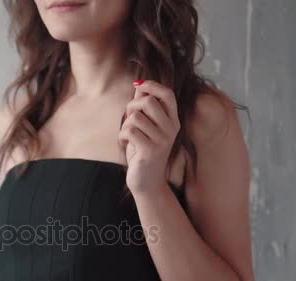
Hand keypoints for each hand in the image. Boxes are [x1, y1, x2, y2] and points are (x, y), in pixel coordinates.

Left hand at [118, 80, 179, 195]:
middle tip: (127, 118)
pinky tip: (124, 143)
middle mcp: (171, 129)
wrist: (147, 181)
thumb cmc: (143, 150)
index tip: (138, 86)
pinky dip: (122, 136)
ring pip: (136, 117)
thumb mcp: (147, 126)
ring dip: (125, 125)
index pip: (168, 94)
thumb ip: (144, 106)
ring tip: (127, 135)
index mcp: (173, 121)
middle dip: (132, 106)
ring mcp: (162, 140)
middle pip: (148, 101)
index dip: (152, 85)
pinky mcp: (150, 151)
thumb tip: (139, 84)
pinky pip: (130, 131)